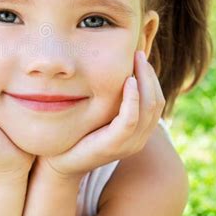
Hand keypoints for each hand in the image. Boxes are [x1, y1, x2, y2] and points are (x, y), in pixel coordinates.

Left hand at [34, 50, 165, 181]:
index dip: (150, 77)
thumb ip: (110, 100)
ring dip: (144, 80)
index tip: (139, 57)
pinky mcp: (114, 145)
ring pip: (149, 108)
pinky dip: (132, 99)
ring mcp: (128, 144)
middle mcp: (139, 139)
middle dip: (149, 74)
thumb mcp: (99, 115)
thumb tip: (111, 71)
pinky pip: (130, 119)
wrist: (59, 162)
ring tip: (136, 60)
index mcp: (138, 132)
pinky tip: (128, 81)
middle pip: (156, 102)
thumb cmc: (77, 134)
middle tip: (138, 54)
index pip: (156, 101)